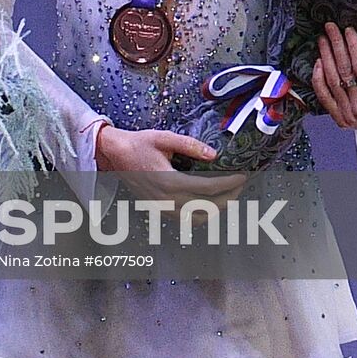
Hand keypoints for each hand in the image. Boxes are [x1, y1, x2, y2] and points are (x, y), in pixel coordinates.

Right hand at [95, 125, 246, 206]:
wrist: (115, 155)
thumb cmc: (138, 144)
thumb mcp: (164, 138)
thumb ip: (190, 145)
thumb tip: (213, 154)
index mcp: (169, 181)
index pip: (208, 188)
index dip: (229, 183)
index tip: (241, 176)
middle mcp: (167, 199)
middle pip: (207, 207)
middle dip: (228, 198)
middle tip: (239, 186)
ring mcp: (162, 207)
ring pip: (198, 218)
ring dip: (216, 210)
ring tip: (227, 196)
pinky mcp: (159, 209)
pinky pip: (185, 219)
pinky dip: (201, 214)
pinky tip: (208, 202)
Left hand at [312, 23, 356, 131]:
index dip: (353, 48)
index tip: (349, 31)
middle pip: (343, 71)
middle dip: (336, 46)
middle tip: (330, 28)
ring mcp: (347, 114)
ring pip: (331, 81)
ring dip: (325, 57)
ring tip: (323, 39)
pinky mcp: (338, 118)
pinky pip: (323, 96)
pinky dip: (318, 78)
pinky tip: (318, 62)